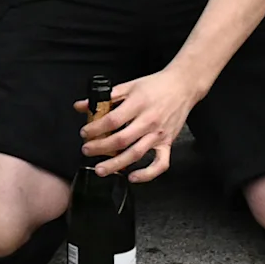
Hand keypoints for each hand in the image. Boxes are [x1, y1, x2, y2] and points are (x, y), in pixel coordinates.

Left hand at [78, 67, 200, 181]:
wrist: (182, 86)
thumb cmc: (155, 86)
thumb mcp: (129, 86)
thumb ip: (106, 97)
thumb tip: (81, 105)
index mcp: (138, 104)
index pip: (112, 120)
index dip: (95, 129)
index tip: (85, 133)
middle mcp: (149, 121)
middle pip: (121, 140)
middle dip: (100, 148)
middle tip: (86, 150)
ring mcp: (159, 134)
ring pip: (136, 154)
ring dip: (116, 164)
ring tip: (100, 169)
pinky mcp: (168, 143)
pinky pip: (160, 164)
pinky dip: (147, 174)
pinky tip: (132, 177)